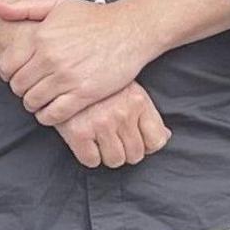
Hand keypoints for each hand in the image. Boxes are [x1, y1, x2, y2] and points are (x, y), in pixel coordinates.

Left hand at [0, 0, 159, 125]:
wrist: (130, 30)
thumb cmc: (94, 17)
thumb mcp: (58, 4)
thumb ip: (25, 8)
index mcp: (41, 36)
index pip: (6, 67)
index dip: (9, 74)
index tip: (19, 74)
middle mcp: (50, 57)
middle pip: (18, 87)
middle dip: (22, 90)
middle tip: (32, 88)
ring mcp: (67, 77)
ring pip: (33, 102)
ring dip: (34, 104)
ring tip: (43, 99)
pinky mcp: (83, 93)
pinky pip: (53, 115)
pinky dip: (48, 116)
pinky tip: (52, 110)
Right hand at [54, 83, 170, 167]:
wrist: (64, 69)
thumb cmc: (100, 81)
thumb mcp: (129, 89)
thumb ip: (147, 114)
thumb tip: (165, 137)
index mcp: (138, 101)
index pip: (156, 141)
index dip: (146, 145)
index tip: (135, 140)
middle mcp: (122, 113)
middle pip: (135, 155)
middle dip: (125, 150)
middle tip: (113, 138)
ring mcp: (101, 123)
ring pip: (115, 160)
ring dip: (107, 154)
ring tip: (99, 138)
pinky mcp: (78, 132)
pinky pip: (91, 161)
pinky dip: (88, 155)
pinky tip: (85, 139)